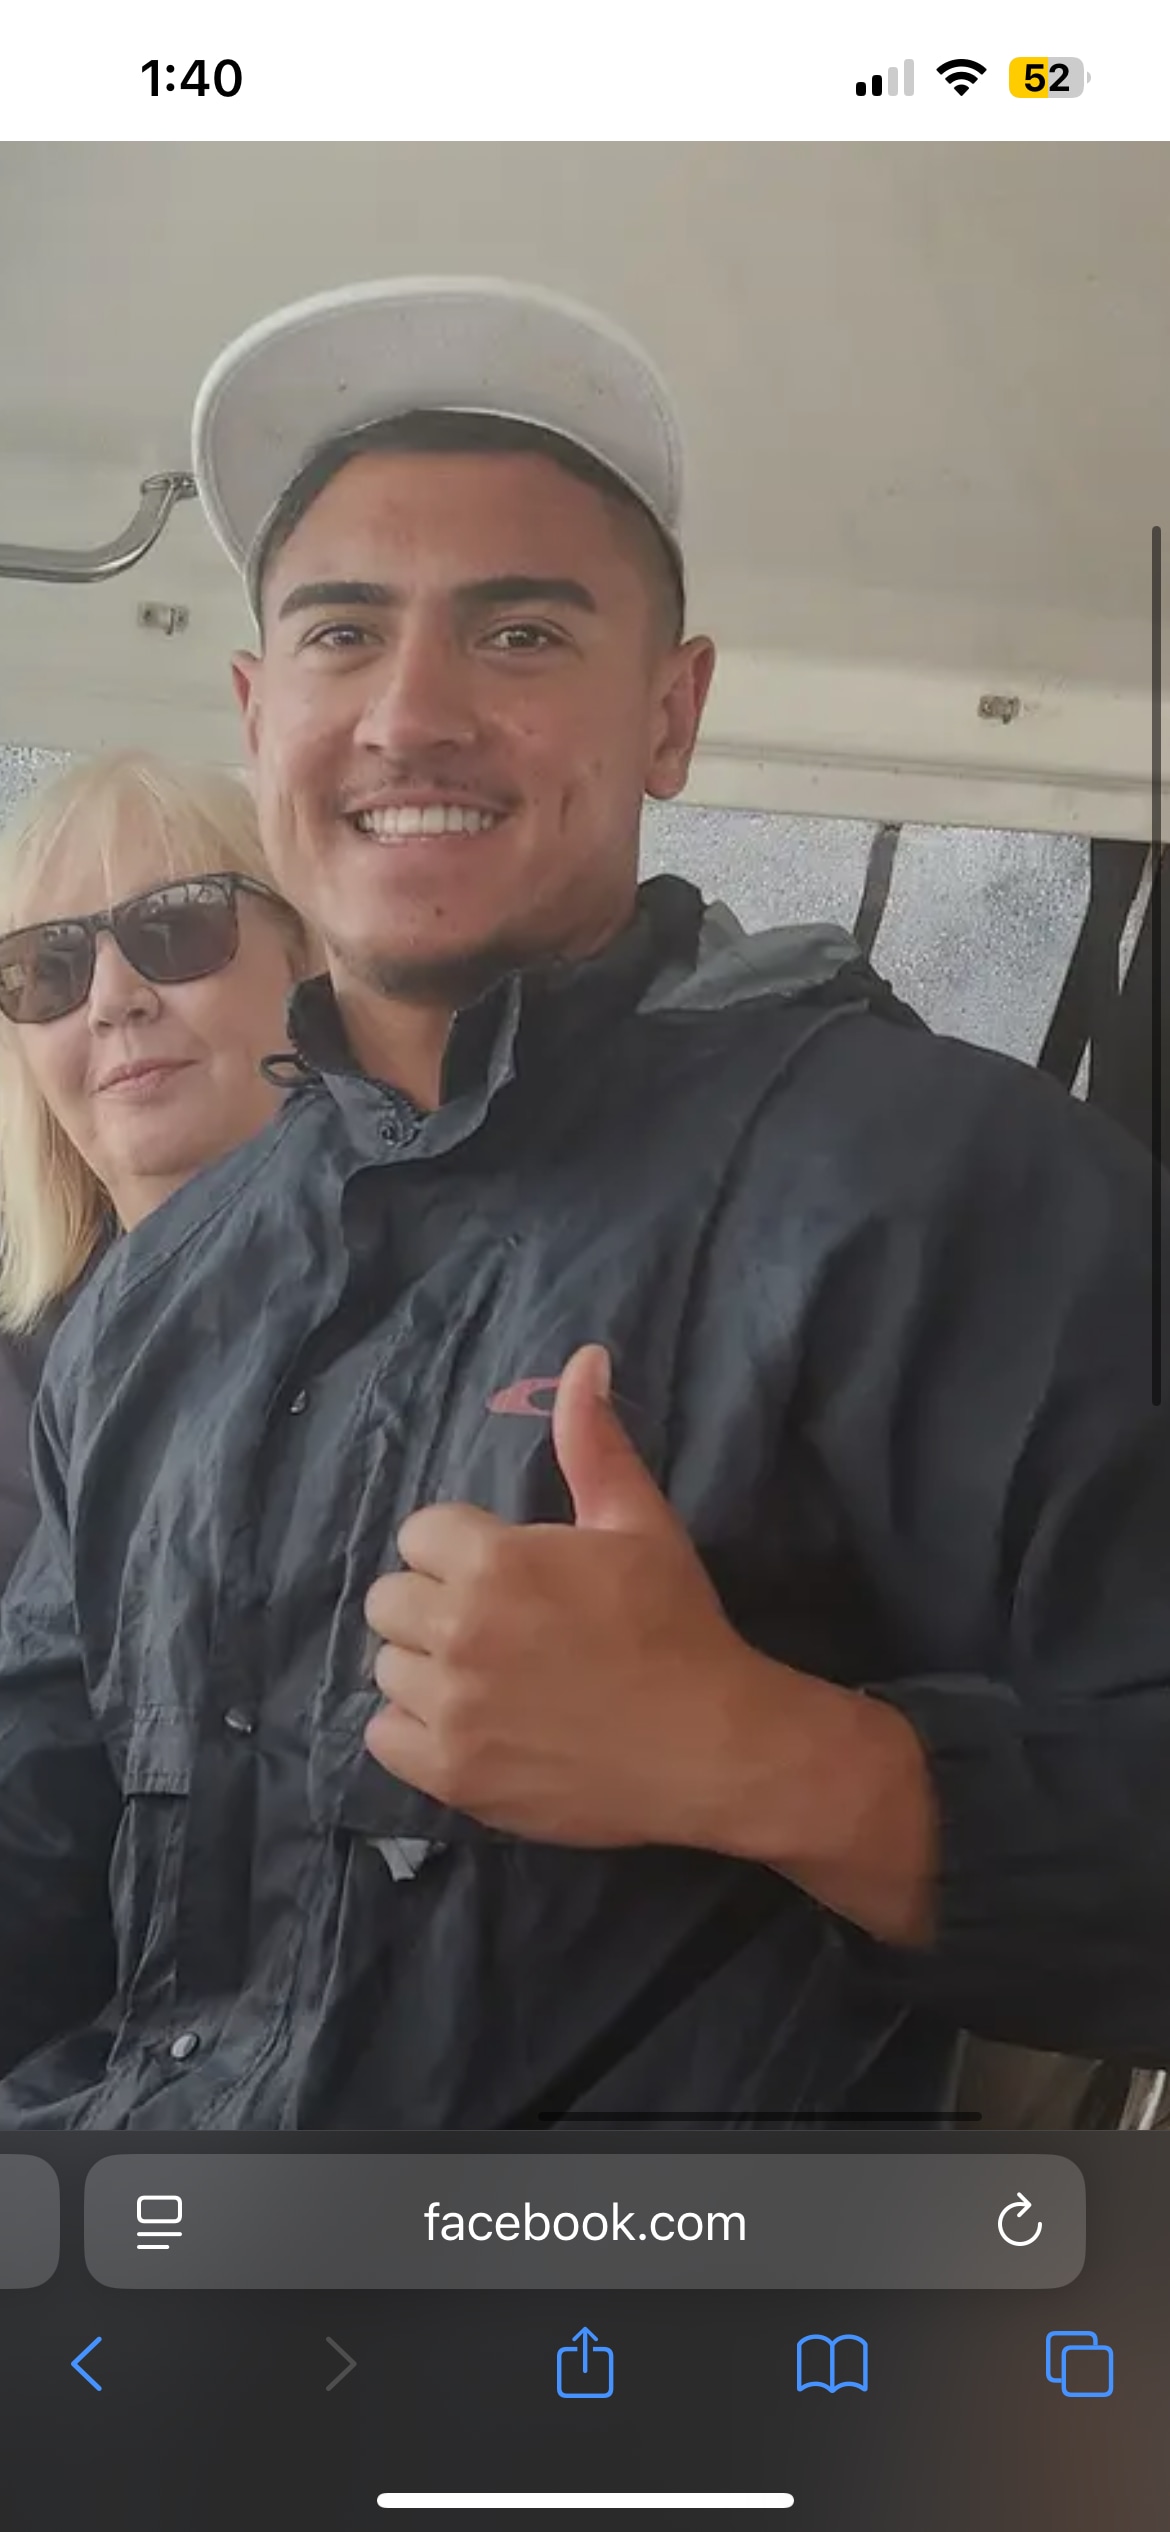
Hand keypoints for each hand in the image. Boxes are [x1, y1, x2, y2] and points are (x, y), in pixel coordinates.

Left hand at [362, 1342, 773, 1847]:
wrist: (712, 1747)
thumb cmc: (676, 1625)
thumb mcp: (639, 1522)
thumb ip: (593, 1442)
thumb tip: (584, 1357)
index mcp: (494, 1561)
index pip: (420, 1534)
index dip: (461, 1550)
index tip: (506, 1574)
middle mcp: (458, 1631)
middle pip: (389, 1600)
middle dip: (434, 1604)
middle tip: (494, 1627)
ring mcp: (449, 1709)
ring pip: (386, 1668)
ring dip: (425, 1668)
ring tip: (486, 1678)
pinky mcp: (450, 1774)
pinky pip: (383, 1738)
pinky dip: (416, 1732)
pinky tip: (470, 1725)